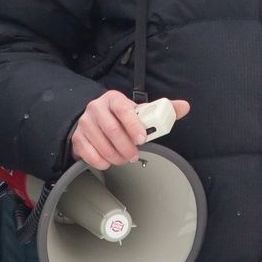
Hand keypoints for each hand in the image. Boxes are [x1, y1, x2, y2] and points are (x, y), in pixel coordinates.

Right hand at [68, 91, 191, 170]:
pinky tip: (109, 160)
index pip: (123, 108)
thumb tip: (184, 107)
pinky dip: (102, 162)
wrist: (94, 120)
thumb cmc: (120, 117)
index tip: (142, 138)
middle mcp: (96, 108)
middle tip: (134, 155)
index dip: (133, 124)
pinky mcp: (77, 139)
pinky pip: (90, 155)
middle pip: (112, 130)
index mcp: (113, 99)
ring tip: (123, 158)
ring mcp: (84, 124)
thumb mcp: (139, 111)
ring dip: (116, 157)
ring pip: (101, 145)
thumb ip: (162, 110)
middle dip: (126, 147)